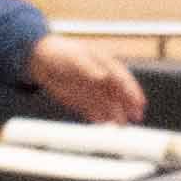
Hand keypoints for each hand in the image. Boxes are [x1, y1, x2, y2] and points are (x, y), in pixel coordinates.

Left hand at [29, 37, 149, 126]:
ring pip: (108, 105)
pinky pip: (94, 111)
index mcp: (106, 64)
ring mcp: (93, 90)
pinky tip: (104, 124)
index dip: (132, 91)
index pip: (123, 79)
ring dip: (116, 115)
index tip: (139, 102)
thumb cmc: (60, 54)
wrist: (41, 61)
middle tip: (137, 117)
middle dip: (129, 106)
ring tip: (121, 126)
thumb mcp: (74, 58)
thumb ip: (89, 68)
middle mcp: (103, 78)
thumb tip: (103, 77)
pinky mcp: (82, 101)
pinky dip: (100, 118)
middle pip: (120, 94)